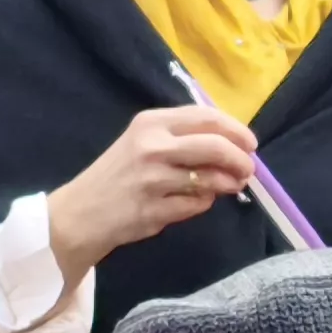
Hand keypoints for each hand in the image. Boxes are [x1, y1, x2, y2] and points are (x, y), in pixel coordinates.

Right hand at [48, 105, 259, 281]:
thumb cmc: (118, 174)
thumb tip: (233, 144)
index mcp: (151, 123)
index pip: (206, 118)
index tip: (251, 144)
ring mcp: (152, 179)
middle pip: (215, 147)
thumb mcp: (143, 142)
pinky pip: (196, 205)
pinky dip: (204, 204)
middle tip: (248, 170)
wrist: (80, 213)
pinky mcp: (153, 209)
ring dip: (227, 184)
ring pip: (210, 179)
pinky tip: (196, 202)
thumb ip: (182, 137)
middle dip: (240, 159)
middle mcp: (152, 147)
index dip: (236, 130)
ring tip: (230, 186)